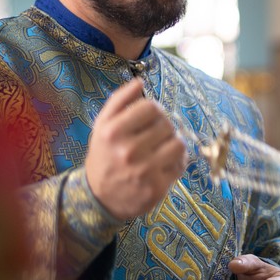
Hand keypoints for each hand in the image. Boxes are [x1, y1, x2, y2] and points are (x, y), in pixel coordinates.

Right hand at [86, 79, 187, 219]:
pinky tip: (164, 164)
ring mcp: (145, 171)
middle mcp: (128, 151)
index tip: (149, 119)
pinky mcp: (157, 187)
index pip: (152, 107)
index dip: (154, 111)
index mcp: (113, 132)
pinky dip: (176, 162)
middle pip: (167, 124)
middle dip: (164, 127)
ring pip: (179, 143)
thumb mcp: (102, 125)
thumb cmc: (104, 156)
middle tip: (155, 136)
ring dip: (173, 143)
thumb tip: (140, 81)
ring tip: (162, 148)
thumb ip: (119, 100)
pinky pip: (181, 165)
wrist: (98, 198)